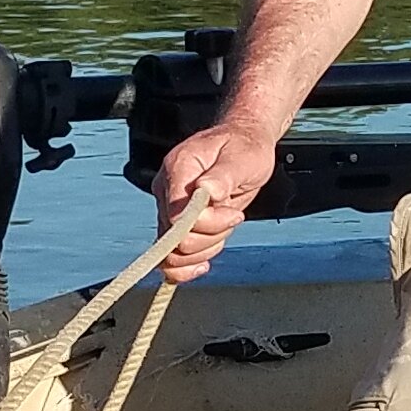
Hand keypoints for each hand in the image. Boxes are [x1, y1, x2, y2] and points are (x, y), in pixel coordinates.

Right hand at [153, 125, 275, 282]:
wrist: (243, 145)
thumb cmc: (244, 148)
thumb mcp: (242, 157)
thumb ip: (223, 175)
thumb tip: (207, 191)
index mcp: (178, 168)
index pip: (178, 214)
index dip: (206, 224)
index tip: (233, 213)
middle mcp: (167, 191)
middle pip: (176, 239)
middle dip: (211, 236)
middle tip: (234, 216)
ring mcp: (169, 209)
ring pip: (175, 253)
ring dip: (207, 248)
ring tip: (227, 224)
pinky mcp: (176, 224)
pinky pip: (173, 257)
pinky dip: (189, 264)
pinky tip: (204, 263)